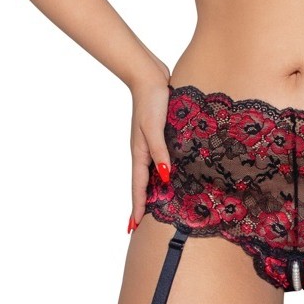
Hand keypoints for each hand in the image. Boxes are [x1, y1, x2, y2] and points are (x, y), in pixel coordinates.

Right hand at [129, 77, 171, 227]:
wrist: (149, 76)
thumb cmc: (152, 100)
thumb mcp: (154, 128)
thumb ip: (159, 152)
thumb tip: (165, 177)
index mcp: (139, 152)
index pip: (139, 186)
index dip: (138, 206)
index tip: (135, 227)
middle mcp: (143, 150)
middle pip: (143, 183)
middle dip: (142, 203)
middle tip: (141, 225)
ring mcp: (150, 142)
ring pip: (151, 172)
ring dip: (152, 189)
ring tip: (156, 206)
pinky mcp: (159, 133)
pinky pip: (159, 158)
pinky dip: (161, 171)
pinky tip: (169, 173)